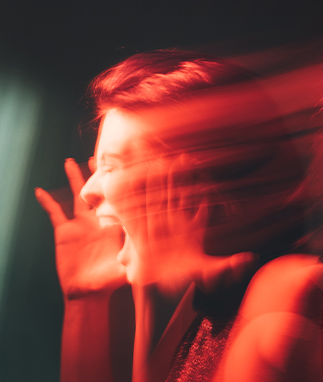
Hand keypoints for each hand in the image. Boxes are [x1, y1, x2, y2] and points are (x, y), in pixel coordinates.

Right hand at [36, 158, 125, 299]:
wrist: (88, 293)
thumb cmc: (111, 281)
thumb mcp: (128, 267)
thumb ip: (139, 257)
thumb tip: (158, 253)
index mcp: (115, 224)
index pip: (120, 199)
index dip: (122, 183)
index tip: (126, 166)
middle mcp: (98, 220)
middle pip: (99, 191)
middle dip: (99, 173)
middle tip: (101, 154)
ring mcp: (81, 224)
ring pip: (77, 196)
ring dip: (74, 179)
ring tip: (70, 162)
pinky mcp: (64, 232)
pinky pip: (54, 213)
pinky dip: (47, 202)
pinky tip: (40, 191)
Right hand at [123, 153, 256, 294]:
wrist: (161, 280)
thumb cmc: (185, 272)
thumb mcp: (207, 268)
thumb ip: (227, 265)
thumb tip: (251, 259)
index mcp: (190, 227)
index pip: (196, 205)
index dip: (201, 191)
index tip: (204, 178)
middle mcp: (174, 221)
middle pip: (176, 194)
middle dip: (178, 176)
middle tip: (183, 158)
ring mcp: (158, 223)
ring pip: (158, 197)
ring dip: (157, 181)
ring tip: (157, 161)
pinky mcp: (141, 231)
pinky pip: (137, 211)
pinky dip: (133, 196)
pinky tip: (129, 182)